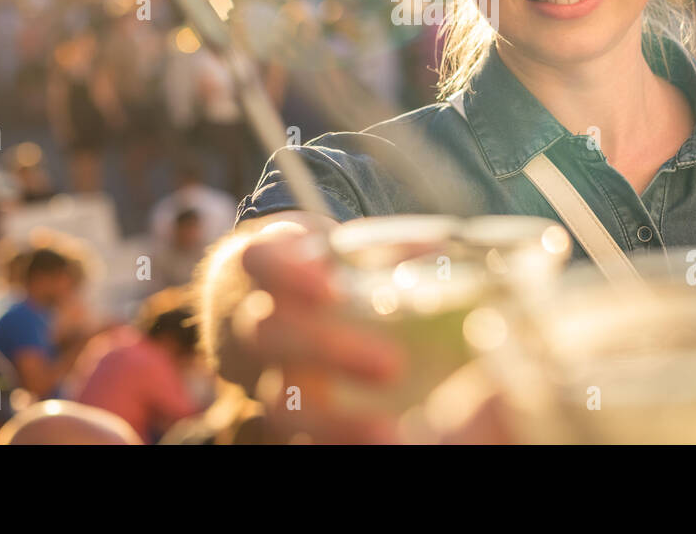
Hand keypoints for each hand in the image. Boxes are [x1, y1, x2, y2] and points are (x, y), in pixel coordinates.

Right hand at [222, 212, 407, 442]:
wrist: (280, 308)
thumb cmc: (326, 271)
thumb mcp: (346, 249)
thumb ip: (388, 249)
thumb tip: (439, 250)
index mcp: (272, 269)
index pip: (261, 261)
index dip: (288, 272)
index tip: (331, 287)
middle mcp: (257, 323)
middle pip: (269, 336)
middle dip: (326, 349)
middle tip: (392, 366)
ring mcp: (264, 375)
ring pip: (279, 403)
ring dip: (333, 422)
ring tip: (390, 434)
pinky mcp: (283, 418)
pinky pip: (296, 441)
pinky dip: (333, 445)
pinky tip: (382, 446)